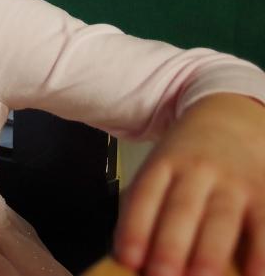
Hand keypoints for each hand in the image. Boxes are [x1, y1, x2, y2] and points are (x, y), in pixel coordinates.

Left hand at [114, 93, 264, 275]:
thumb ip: (143, 206)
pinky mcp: (263, 192)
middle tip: (161, 275)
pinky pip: (263, 222)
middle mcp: (196, 171)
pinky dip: (260, 250)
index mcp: (162, 165)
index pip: (144, 197)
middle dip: (170, 245)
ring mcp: (232, 181)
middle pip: (181, 209)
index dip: (135, 228)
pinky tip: (253, 273)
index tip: (128, 259)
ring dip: (210, 253)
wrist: (231, 119)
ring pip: (221, 218)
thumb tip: (128, 256)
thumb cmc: (186, 159)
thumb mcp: (158, 169)